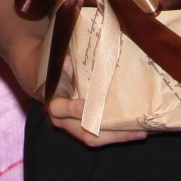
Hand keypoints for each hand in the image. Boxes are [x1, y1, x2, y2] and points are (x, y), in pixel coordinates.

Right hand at [12, 32, 146, 147]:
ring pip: (94, 139)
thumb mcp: (56, 55)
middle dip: (110, 133)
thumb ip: (67, 55)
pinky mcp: (83, 125)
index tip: (86, 104)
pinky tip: (137, 129)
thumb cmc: (52, 61)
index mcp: (52, 97)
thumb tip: (87, 41)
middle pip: (84, 133)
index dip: (72, 108)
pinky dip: (117, 133)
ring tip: (141, 132)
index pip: (59, 108)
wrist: (39, 73)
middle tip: (134, 128)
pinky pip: (99, 135)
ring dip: (118, 136)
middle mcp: (60, 117)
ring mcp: (72, 125)